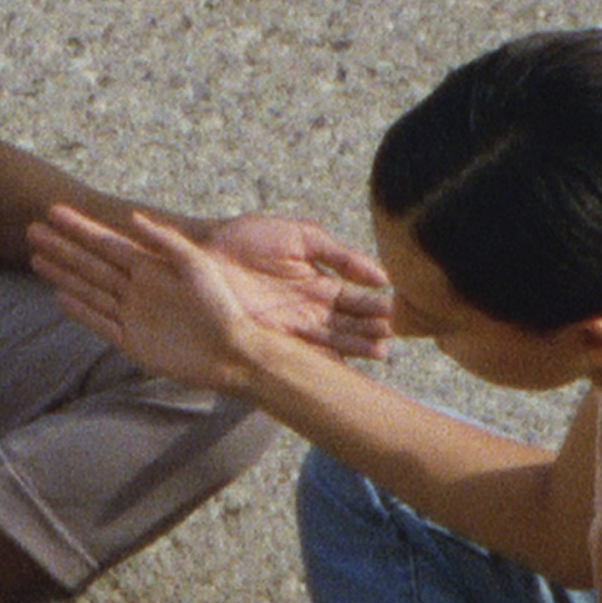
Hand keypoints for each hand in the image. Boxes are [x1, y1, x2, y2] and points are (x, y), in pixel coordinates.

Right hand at [29, 206, 268, 394]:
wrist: (231, 353)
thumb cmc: (221, 307)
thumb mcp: (196, 265)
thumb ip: (165, 241)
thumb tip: (131, 217)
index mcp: (151, 267)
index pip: (106, 242)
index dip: (80, 227)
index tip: (54, 210)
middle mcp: (136, 288)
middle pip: (89, 263)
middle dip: (61, 246)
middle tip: (31, 229)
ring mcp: (131, 315)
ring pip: (88, 289)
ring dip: (62, 273)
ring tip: (35, 258)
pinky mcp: (131, 342)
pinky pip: (98, 322)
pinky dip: (79, 310)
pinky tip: (59, 296)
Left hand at [205, 214, 393, 360]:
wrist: (205, 248)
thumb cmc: (249, 236)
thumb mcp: (301, 236)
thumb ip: (338, 253)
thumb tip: (379, 274)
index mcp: (319, 284)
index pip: (355, 300)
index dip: (375, 307)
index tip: (396, 313)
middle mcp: (309, 309)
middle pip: (348, 325)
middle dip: (371, 331)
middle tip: (391, 336)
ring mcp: (290, 326)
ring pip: (330, 341)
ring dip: (355, 347)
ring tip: (379, 352)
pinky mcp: (269, 338)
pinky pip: (300, 353)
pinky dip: (322, 361)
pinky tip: (342, 366)